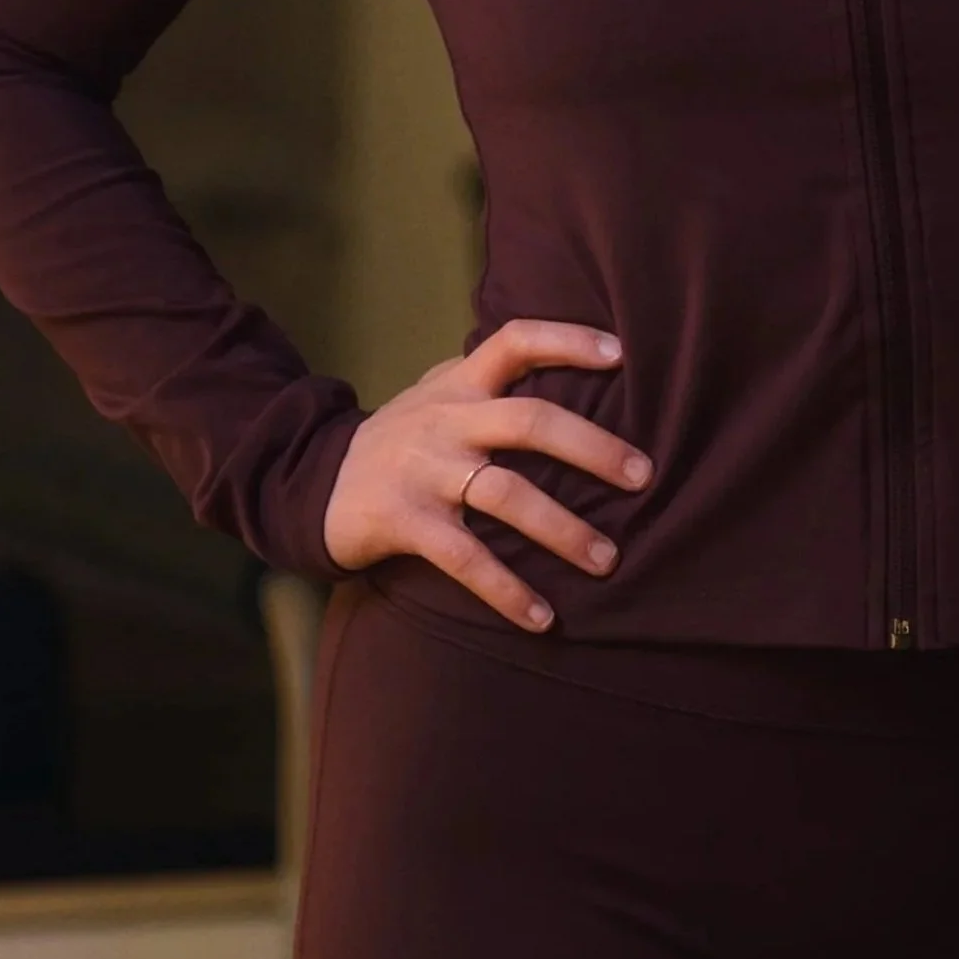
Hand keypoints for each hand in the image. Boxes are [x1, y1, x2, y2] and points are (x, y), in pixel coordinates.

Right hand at [321, 317, 653, 630]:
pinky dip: (508, 590)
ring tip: (608, 558)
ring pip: (507, 494)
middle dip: (593, 448)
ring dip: (563, 528)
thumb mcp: (441, 395)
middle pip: (530, 420)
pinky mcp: (406, 522)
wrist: (315, 482)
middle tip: (643, 476)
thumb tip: (578, 374)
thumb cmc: (405, 437)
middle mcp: (447, 420)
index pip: (516, 340)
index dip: (568, 340)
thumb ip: (494, 384)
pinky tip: (543, 618)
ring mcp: (426, 471)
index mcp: (460, 383)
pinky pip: (466, 558)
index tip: (622, 354)